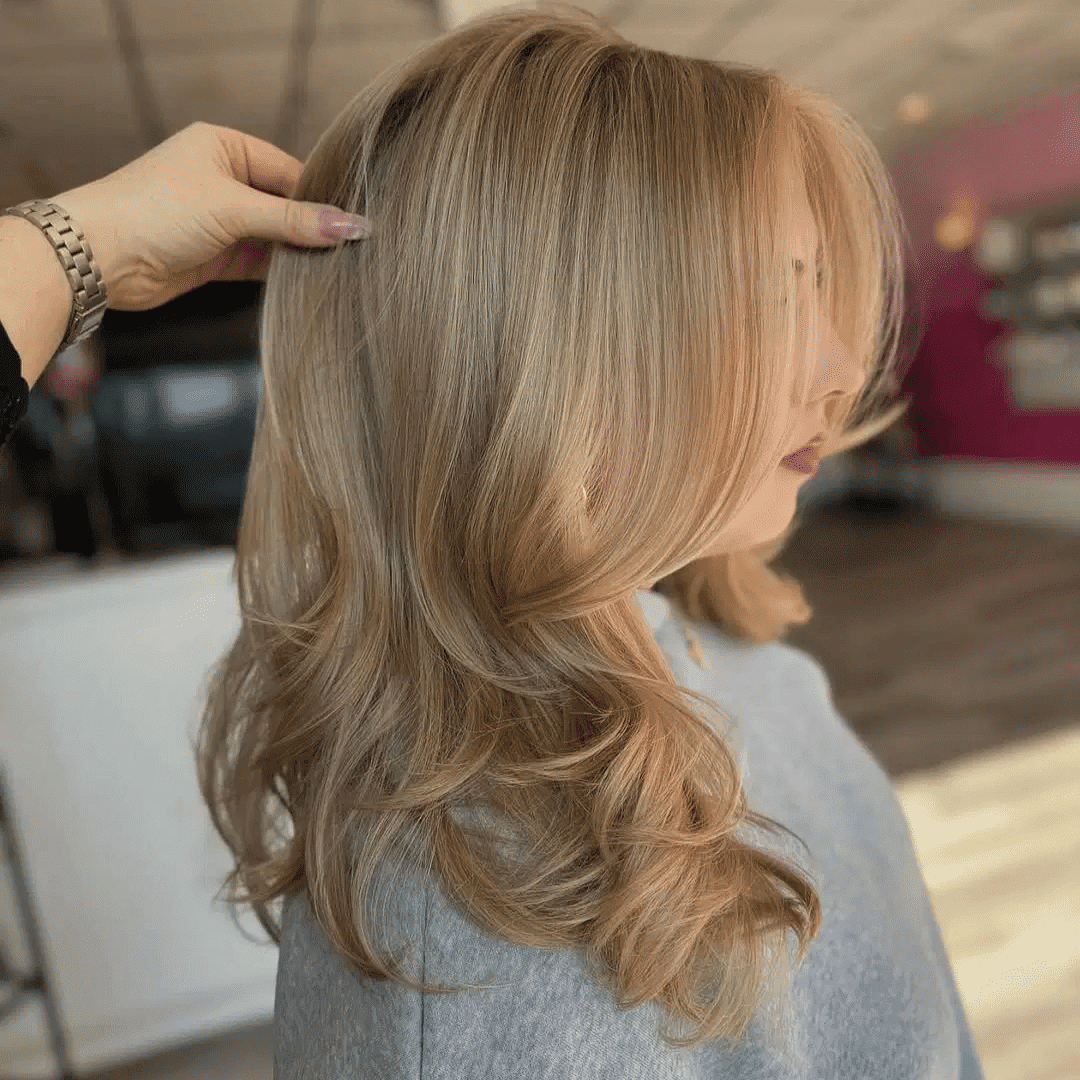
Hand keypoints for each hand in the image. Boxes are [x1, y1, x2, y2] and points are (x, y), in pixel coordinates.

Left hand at [50, 121, 369, 311]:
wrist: (99, 256)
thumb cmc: (155, 210)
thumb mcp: (233, 209)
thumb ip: (294, 221)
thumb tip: (352, 226)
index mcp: (224, 147)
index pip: (290, 171)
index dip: (321, 198)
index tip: (355, 224)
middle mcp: (223, 180)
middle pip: (285, 205)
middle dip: (312, 227)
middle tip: (352, 249)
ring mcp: (219, 220)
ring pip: (274, 236)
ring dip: (298, 253)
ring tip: (336, 267)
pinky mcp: (215, 255)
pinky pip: (260, 261)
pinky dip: (281, 272)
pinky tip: (308, 281)